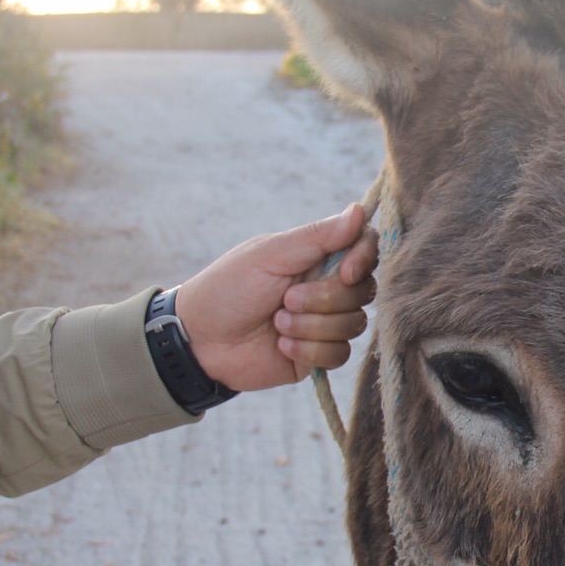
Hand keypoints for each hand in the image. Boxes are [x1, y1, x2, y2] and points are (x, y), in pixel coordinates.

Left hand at [176, 205, 377, 391]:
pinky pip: (340, 354)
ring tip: (277, 323)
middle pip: (363, 291)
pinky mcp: (318, 353)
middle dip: (325, 299)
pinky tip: (281, 345)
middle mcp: (326, 286)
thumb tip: (358, 211)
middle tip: (285, 300)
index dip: (363, 260)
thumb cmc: (227, 289)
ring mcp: (325, 321)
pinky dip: (310, 351)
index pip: (364, 248)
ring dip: (312, 326)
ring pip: (354, 324)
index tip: (346, 272)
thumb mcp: (269, 255)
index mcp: (316, 255)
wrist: (200, 341)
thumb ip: (317, 236)